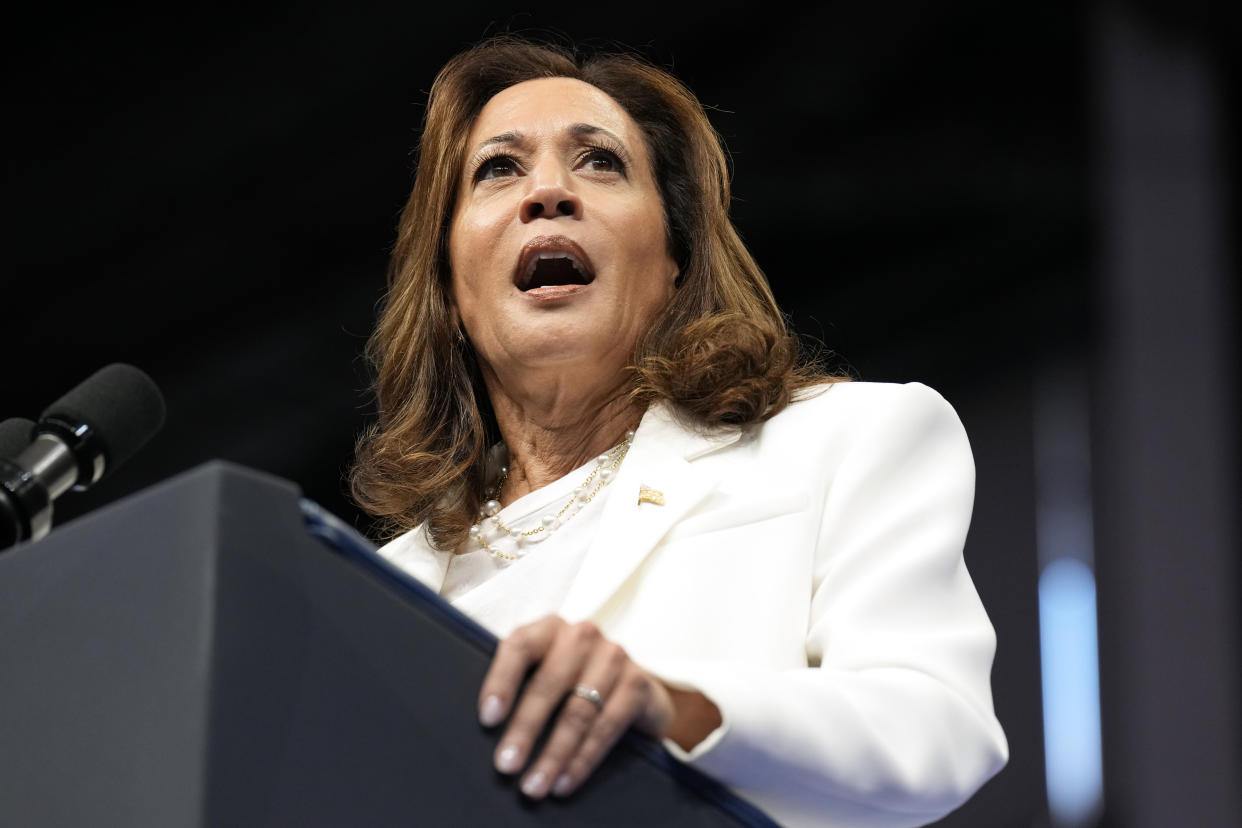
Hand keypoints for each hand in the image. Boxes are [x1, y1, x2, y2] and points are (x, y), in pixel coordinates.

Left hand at [477, 615, 720, 798]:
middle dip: (525, 729)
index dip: (502, 681)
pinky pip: (607, 726)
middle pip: (548, 683)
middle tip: (506, 764)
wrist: (635, 691)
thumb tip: (486, 727)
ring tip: (534, 784)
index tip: (488, 717)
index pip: (520, 645)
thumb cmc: (575, 682)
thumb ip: (521, 685)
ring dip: (553, 754)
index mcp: (550, 629)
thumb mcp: (546, 674)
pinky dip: (583, 759)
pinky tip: (565, 780)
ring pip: (577, 711)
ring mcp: (614, 656)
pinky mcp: (638, 683)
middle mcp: (582, 635)